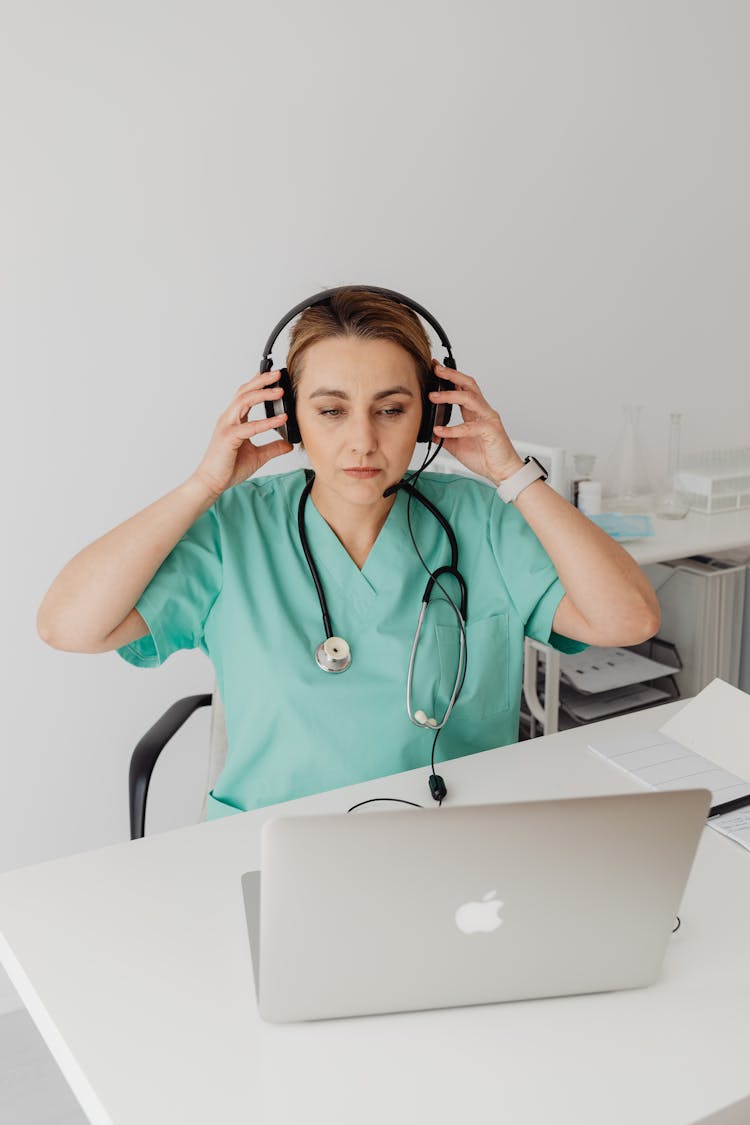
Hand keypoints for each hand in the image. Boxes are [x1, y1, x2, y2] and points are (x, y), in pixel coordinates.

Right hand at [190, 370, 292, 499]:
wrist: (212, 483)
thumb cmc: (228, 468)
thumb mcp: (257, 456)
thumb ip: (272, 447)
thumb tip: (288, 443)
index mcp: (233, 421)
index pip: (245, 395)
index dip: (257, 383)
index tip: (271, 375)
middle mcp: (228, 419)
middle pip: (244, 392)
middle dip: (261, 380)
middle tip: (278, 374)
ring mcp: (227, 426)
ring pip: (244, 401)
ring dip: (263, 394)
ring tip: (280, 391)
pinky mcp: (228, 437)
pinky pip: (250, 426)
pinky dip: (267, 422)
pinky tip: (281, 418)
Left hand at [429, 360, 523, 485]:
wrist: (501, 472)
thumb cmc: (485, 457)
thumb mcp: (456, 445)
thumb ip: (444, 436)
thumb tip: (428, 430)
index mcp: (475, 413)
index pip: (463, 388)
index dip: (450, 377)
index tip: (435, 368)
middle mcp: (483, 411)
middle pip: (469, 385)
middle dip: (452, 375)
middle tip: (436, 369)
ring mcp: (489, 419)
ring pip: (470, 398)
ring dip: (450, 395)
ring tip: (433, 396)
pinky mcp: (491, 431)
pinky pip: (470, 426)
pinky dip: (453, 428)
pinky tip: (440, 430)